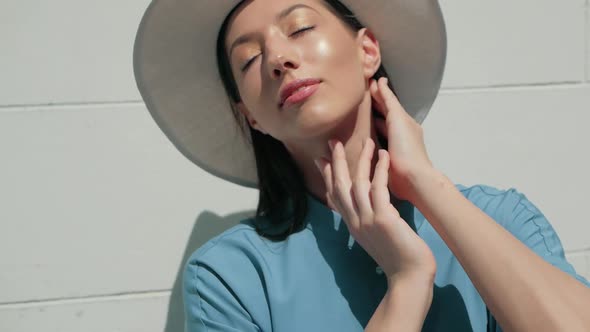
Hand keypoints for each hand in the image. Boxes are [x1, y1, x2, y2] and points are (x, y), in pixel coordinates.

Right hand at [315, 138, 435, 282]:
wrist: (408, 277)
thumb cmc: (398, 258)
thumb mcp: (375, 238)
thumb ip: (368, 222)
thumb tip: (370, 207)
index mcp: (352, 226)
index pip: (334, 197)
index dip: (327, 177)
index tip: (322, 160)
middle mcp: (355, 222)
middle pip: (340, 187)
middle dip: (336, 163)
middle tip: (333, 142)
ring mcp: (367, 220)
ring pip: (357, 184)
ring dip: (361, 160)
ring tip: (367, 141)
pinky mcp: (383, 219)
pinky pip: (378, 189)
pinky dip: (380, 170)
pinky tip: (383, 156)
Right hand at [370, 77, 435, 201]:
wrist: (411, 178)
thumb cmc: (407, 149)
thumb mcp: (398, 119)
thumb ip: (389, 100)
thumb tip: (381, 82)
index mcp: (404, 121)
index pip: (389, 101)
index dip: (378, 92)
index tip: (367, 82)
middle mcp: (399, 131)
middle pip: (384, 113)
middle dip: (373, 104)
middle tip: (359, 95)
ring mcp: (392, 145)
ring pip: (379, 127)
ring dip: (370, 119)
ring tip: (355, 112)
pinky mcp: (385, 157)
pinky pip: (375, 141)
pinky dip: (368, 134)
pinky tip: (359, 135)